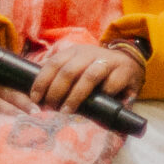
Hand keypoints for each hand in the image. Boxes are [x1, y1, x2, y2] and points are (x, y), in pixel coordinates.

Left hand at [28, 41, 144, 113]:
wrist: (129, 61)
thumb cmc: (96, 69)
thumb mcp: (77, 67)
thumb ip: (59, 76)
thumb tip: (34, 94)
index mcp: (73, 52)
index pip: (53, 64)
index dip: (42, 81)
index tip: (35, 98)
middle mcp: (89, 54)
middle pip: (68, 71)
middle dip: (56, 91)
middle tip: (51, 108)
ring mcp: (107, 61)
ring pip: (89, 77)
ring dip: (76, 96)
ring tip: (67, 111)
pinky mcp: (124, 71)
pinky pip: (111, 84)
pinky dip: (102, 95)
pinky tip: (97, 106)